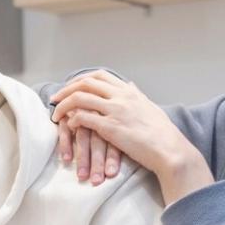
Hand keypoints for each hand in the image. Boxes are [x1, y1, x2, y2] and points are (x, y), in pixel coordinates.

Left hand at [49, 71, 194, 183]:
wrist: (169, 149)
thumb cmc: (162, 133)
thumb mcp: (149, 106)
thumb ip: (136, 95)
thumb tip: (130, 84)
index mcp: (129, 91)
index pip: (99, 75)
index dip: (80, 80)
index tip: (70, 87)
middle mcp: (121, 96)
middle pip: (85, 83)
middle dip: (66, 90)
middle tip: (55, 99)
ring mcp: (115, 110)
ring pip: (80, 98)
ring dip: (64, 106)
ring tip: (56, 115)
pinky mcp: (110, 127)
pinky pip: (83, 117)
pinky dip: (73, 120)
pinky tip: (70, 126)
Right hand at [55, 120, 121, 185]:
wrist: (77, 97)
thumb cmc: (98, 119)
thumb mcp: (111, 127)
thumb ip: (116, 143)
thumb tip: (117, 169)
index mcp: (111, 119)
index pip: (113, 140)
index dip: (112, 157)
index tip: (111, 174)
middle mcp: (97, 116)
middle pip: (98, 140)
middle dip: (97, 162)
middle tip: (96, 181)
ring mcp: (80, 114)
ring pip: (82, 136)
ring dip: (82, 157)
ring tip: (82, 176)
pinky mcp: (65, 116)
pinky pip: (65, 130)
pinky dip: (66, 145)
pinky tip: (67, 160)